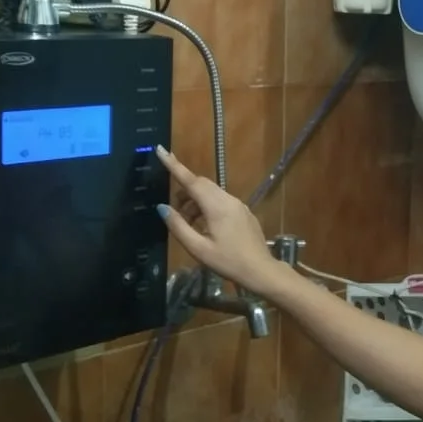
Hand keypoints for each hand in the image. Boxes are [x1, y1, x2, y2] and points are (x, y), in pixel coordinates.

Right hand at [153, 145, 281, 291]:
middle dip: (184, 192)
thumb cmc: (228, 262)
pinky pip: (221, 201)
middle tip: (175, 212)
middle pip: (201, 185)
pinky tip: (205, 228)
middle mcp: (228, 199)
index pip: (191, 180)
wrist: (261, 271)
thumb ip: (178, 227)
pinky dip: (207, 208)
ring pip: (211, 193)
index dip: (174, 165)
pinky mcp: (243, 212)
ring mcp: (238, 205)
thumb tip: (162, 207)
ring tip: (189, 225)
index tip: (161, 150)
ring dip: (195, 203)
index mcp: (217, 206)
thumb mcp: (198, 249)